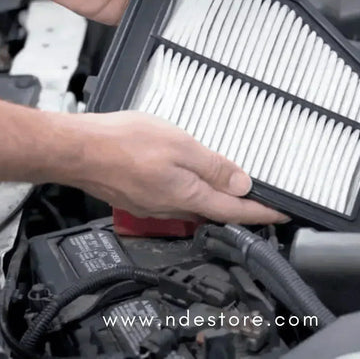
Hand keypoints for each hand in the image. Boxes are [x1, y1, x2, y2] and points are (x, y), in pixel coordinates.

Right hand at [64, 111, 288, 223]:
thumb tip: (242, 183)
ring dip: (215, 198)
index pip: (235, 212)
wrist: (79, 150)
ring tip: (229, 186)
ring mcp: (154, 204)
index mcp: (187, 195)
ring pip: (195, 206)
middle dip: (240, 208)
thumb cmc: (122, 144)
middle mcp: (172, 207)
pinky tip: (190, 177)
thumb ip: (213, 166)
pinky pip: (176, 199)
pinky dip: (192, 191)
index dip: (261, 213)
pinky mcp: (141, 197)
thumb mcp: (179, 146)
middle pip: (216, 213)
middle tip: (259, 198)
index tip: (280, 215)